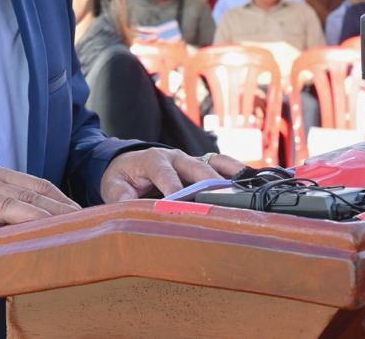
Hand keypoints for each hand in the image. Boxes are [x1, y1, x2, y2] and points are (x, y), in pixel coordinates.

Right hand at [0, 166, 81, 239]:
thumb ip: (17, 202)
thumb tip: (57, 219)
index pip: (38, 186)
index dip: (61, 200)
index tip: (83, 215)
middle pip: (26, 196)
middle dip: (54, 211)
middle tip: (78, 225)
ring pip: (3, 207)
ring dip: (30, 218)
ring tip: (51, 230)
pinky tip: (2, 241)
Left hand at [100, 148, 244, 201]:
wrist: (127, 163)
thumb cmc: (122, 177)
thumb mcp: (113, 187)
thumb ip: (120, 197)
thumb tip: (129, 207)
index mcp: (153, 160)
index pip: (166, 174)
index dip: (174, 189)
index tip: (180, 202)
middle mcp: (175, 157)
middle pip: (196, 168)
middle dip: (208, 183)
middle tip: (222, 200)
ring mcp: (190, 160)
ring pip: (213, 163)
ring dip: (228, 175)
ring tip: (245, 189)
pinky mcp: (199, 165)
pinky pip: (221, 164)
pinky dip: (235, 170)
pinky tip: (251, 180)